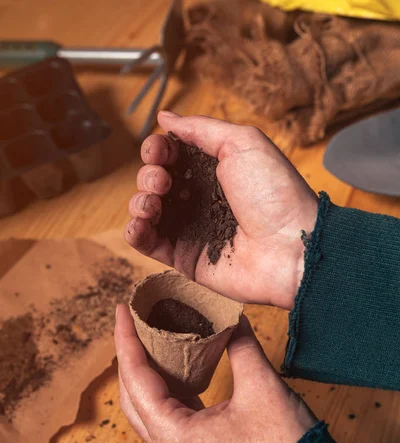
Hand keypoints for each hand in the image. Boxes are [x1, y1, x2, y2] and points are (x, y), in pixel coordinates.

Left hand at [115, 305, 315, 442]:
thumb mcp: (262, 386)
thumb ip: (240, 346)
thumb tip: (230, 318)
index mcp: (175, 437)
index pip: (136, 380)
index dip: (127, 341)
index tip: (121, 310)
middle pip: (133, 398)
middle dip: (130, 357)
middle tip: (133, 322)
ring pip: (148, 411)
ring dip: (147, 375)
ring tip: (151, 341)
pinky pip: (168, 420)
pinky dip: (167, 392)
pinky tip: (177, 370)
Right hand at [125, 112, 317, 310]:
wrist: (291, 247)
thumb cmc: (274, 193)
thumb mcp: (242, 143)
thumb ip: (201, 128)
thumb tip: (165, 117)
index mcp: (213, 169)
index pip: (171, 155)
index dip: (158, 150)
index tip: (161, 151)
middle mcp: (199, 198)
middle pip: (154, 180)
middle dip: (149, 175)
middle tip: (164, 180)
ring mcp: (190, 229)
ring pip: (146, 210)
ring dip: (139, 200)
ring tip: (154, 202)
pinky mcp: (184, 257)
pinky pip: (147, 243)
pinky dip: (134, 231)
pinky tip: (140, 223)